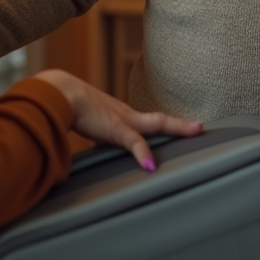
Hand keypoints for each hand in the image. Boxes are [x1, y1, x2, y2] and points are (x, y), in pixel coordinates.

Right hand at [33, 69, 202, 171]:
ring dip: (178, 127)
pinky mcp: (115, 129)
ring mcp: (124, 120)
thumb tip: (95, 142)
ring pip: (158, 123)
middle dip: (180, 124)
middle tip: (200, 126)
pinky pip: (134, 142)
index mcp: (120, 114)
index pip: (146, 120)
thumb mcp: (86, 122)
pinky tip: (150, 166)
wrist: (59, 94)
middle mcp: (126, 114)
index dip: (162, 125)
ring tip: (196, 129)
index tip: (177, 128)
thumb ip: (95, 133)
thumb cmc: (67, 105)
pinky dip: (143, 154)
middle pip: (159, 119)